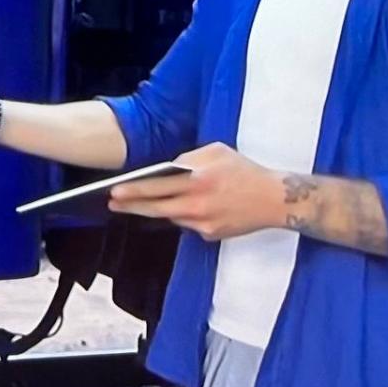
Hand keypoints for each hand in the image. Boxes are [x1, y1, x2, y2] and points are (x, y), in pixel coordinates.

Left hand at [107, 142, 282, 240]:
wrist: (274, 199)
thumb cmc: (244, 171)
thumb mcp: (216, 152)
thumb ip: (189, 159)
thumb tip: (167, 167)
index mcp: (197, 179)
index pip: (156, 186)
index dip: (133, 191)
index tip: (115, 192)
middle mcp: (197, 203)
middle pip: (155, 207)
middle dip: (131, 205)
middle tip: (113, 203)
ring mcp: (203, 222)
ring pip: (170, 216)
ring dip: (155, 210)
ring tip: (137, 204)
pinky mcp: (210, 234)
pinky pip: (187, 223)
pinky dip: (183, 214)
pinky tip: (185, 207)